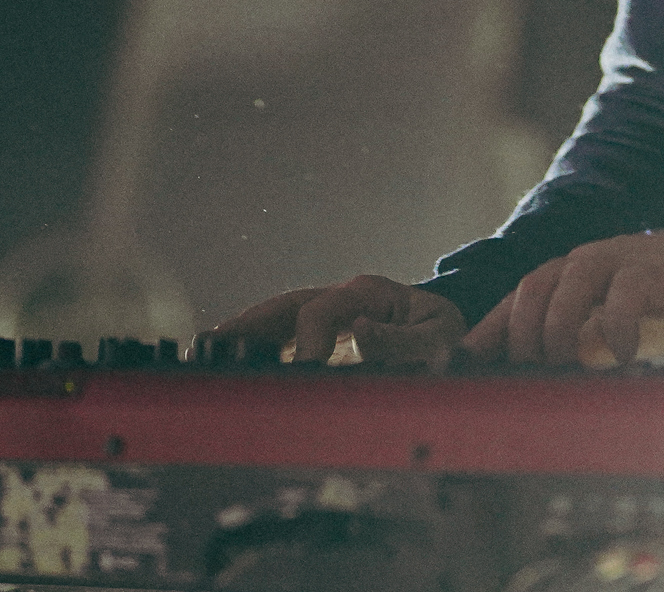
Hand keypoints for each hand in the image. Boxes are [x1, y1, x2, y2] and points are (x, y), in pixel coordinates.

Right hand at [205, 274, 465, 366]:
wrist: (456, 333)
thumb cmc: (448, 334)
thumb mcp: (440, 335)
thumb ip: (402, 340)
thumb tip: (358, 332)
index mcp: (367, 292)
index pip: (320, 310)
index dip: (306, 340)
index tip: (303, 371)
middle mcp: (343, 297)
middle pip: (287, 305)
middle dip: (250, 322)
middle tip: (214, 343)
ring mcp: (333, 313)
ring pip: (280, 317)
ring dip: (246, 332)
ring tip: (206, 351)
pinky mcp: (328, 334)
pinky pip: (287, 335)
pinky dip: (261, 345)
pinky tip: (234, 363)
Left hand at [464, 228, 663, 367]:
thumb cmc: (649, 309)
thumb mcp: (600, 334)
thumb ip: (568, 352)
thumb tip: (529, 392)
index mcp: (562, 281)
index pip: (513, 304)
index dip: (486, 333)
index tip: (461, 366)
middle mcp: (579, 265)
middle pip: (532, 289)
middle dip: (523, 333)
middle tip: (531, 371)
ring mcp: (613, 260)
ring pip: (568, 282)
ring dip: (559, 327)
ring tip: (566, 362)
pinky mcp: (650, 268)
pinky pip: (626, 291)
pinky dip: (617, 323)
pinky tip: (622, 353)